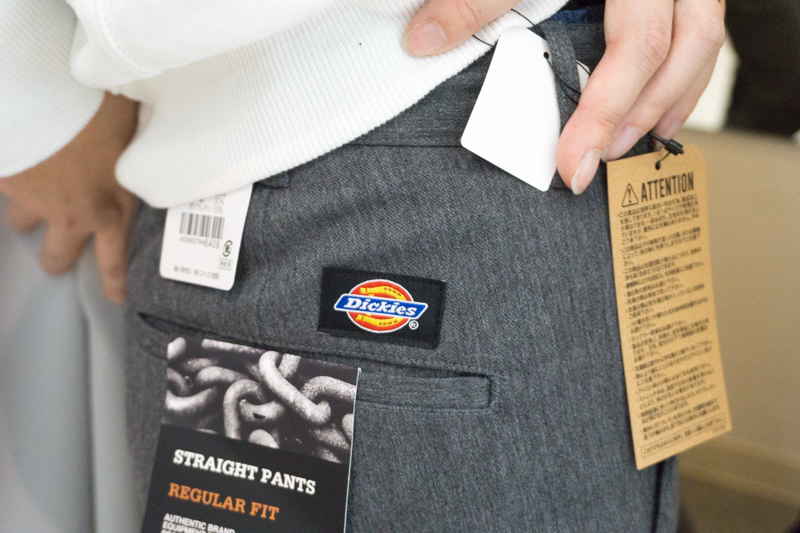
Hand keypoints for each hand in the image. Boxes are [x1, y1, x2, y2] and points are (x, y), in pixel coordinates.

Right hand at [0, 93, 138, 303]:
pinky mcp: (3, 178)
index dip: (114, 283)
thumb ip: (138, 153)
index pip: (114, 261)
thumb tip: (159, 143)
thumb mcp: (137, 133)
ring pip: (20, 222)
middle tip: (58, 251)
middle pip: (56, 257)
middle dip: (57, 257)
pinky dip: (9, 174)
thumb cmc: (103, 109)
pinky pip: (2, 185)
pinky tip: (16, 159)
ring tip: (36, 189)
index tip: (115, 299)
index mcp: (111, 208)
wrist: (46, 92)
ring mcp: (30, 199)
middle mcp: (69, 214)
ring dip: (27, 210)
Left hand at [403, 0, 725, 193]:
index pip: (633, 46)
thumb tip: (423, 38)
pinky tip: (658, 100)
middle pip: (680, 48)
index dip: (602, 110)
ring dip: (670, 99)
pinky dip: (683, 72)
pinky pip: (704, 26)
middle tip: (596, 162)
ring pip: (705, 39)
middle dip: (637, 114)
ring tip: (633, 143)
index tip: (572, 162)